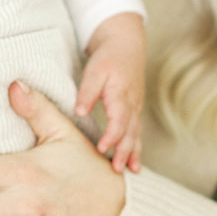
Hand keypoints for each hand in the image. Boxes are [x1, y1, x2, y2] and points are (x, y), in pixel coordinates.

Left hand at [75, 12, 145, 173]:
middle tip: (117, 170)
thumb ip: (87, 92)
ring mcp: (136, 108)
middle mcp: (132, 104)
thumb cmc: (108, 58)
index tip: (101, 149)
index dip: (111, 136)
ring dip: (134, 153)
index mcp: (121, 95)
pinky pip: (137, 132)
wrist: (126, 44)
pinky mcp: (135, 110)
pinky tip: (134, 163)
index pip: (119, 120)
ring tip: (131, 171)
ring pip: (136, 134)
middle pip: (130, 132)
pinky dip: (137, 148)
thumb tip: (79, 111)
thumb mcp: (95, 70)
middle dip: (125, 152)